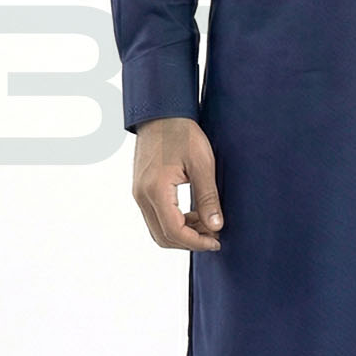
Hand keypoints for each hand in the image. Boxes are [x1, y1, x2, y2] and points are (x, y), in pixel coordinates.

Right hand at [132, 117, 224, 251]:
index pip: (174, 231)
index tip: (216, 241)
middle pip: (163, 236)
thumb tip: (216, 226)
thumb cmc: (182, 133)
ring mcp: (139, 193)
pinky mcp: (141, 189)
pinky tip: (194, 214)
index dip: (197, 242)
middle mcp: (142, 195)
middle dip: (189, 242)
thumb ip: (208, 197)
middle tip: (214, 237)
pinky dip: (174, 223)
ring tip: (207, 224)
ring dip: (182, 233)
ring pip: (158, 229)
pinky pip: (156, 217)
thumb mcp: (202, 164)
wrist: (161, 114)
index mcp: (156, 190)